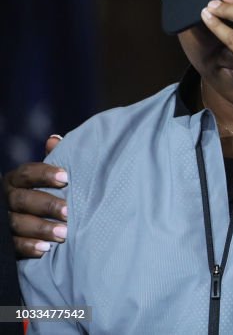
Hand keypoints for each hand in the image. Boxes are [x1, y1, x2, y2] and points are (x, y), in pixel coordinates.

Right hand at [4, 136, 68, 257]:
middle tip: (68, 211)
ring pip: (17, 223)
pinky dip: (29, 247)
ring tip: (64, 233)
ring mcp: (4, 219)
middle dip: (46, 205)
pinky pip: (12, 245)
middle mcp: (6, 198)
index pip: (27, 173)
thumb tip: (54, 140)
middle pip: (22, 200)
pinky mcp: (5, 240)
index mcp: (16, 180)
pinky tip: (46, 249)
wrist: (37, 219)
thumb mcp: (50, 176)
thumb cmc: (49, 191)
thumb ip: (55, 158)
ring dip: (41, 229)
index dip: (45, 174)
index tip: (66, 178)